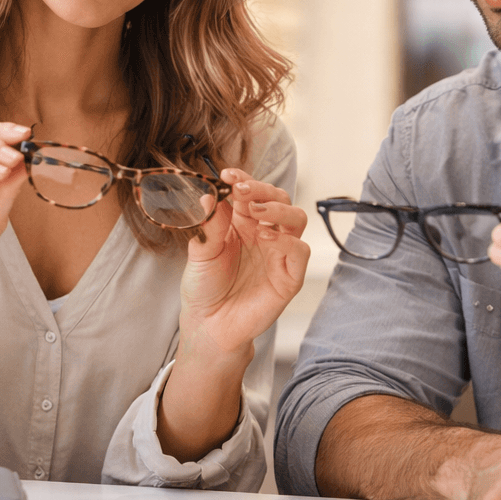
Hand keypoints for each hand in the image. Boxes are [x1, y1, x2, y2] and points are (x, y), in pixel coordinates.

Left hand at [177, 168, 309, 359]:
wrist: (208, 325)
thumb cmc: (204, 288)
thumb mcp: (201, 252)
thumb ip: (209, 224)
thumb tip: (209, 195)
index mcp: (243, 223)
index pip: (251, 193)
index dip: (243, 179)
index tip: (227, 175)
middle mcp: (264, 233)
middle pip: (278, 199)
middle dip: (262, 189)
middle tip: (241, 190)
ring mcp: (279, 253)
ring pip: (296, 218)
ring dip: (278, 209)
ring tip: (255, 211)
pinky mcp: (289, 276)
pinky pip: (299, 250)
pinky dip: (287, 240)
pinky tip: (267, 238)